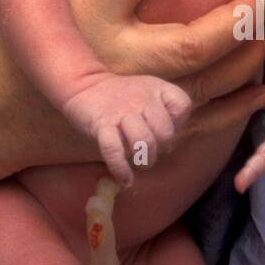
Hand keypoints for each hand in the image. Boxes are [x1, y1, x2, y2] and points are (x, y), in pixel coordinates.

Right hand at [0, 0, 264, 177]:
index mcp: (76, 7)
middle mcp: (104, 57)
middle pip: (194, 38)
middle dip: (242, 11)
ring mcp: (119, 103)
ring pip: (204, 80)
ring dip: (248, 52)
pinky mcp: (127, 134)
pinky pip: (197, 122)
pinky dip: (235, 102)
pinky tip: (259, 80)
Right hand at [61, 73, 192, 186]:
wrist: (83, 85)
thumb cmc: (120, 97)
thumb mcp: (146, 93)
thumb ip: (162, 114)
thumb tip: (169, 146)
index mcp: (155, 89)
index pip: (181, 105)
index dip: (178, 123)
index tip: (164, 130)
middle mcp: (141, 99)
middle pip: (164, 132)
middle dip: (160, 149)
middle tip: (150, 152)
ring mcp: (121, 111)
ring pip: (143, 142)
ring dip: (144, 160)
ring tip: (139, 163)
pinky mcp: (102, 124)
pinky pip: (114, 150)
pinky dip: (121, 169)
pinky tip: (125, 180)